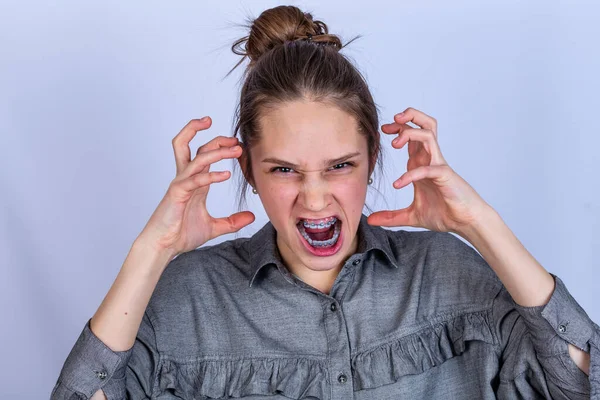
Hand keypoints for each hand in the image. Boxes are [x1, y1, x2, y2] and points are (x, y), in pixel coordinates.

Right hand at [137, 117, 254, 255]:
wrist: (164, 247)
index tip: (238, 145)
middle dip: (216, 139)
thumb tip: (251, 217)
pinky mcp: (177, 193)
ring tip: (236, 149)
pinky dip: (211, 176)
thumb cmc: (181, 234)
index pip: (205, 155)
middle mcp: (187, 178)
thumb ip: (232, 221)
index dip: (221, 146)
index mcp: (195, 182)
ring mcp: (181, 184)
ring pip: (198, 158)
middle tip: (235, 138)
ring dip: (218, 151)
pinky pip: (195, 180)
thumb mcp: (214, 227)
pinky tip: (225, 175)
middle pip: (197, 147)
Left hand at [367, 107, 488, 233]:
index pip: (411, 135)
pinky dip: (411, 174)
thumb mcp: (411, 216)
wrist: (466, 222)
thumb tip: (370, 220)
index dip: (397, 128)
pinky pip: (427, 168)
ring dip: (410, 133)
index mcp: (421, 163)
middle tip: (389, 124)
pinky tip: (398, 184)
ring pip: (428, 134)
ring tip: (394, 143)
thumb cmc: (445, 213)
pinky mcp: (445, 176)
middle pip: (423, 125)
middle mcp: (429, 159)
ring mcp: (438, 165)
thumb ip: (391, 216)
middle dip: (408, 117)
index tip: (382, 130)